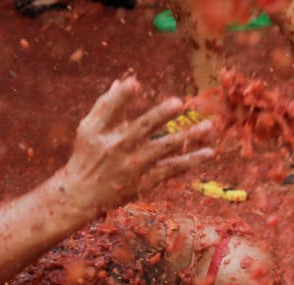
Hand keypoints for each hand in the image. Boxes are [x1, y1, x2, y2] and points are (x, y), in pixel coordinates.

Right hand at [54, 77, 214, 218]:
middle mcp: (119, 146)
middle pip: (143, 127)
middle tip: (178, 102)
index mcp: (100, 130)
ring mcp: (135, 164)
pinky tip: (209, 152)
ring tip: (209, 126)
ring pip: (165, 147)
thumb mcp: (89, 128)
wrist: (84, 194)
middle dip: (161, 115)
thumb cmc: (87, 155)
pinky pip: (173, 168)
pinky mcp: (147, 179)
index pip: (110, 108)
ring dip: (188, 136)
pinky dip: (191, 160)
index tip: (134, 83)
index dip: (121, 96)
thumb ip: (106, 105)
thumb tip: (123, 82)